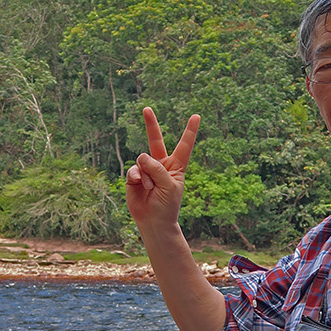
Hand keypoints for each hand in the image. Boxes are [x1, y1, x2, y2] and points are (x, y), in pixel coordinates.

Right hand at [124, 107, 200, 234]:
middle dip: (151, 124)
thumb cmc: (167, 206)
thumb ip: (157, 169)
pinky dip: (137, 177)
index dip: (190, 131)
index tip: (197, 116)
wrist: (153, 222)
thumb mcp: (169, 186)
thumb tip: (141, 156)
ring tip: (150, 188)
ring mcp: (147, 170)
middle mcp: (161, 165)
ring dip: (147, 175)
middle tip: (146, 108)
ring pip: (143, 160)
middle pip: (156, 141)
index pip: (184, 145)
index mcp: (176, 166)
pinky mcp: (134, 177)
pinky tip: (140, 185)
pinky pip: (134, 169)